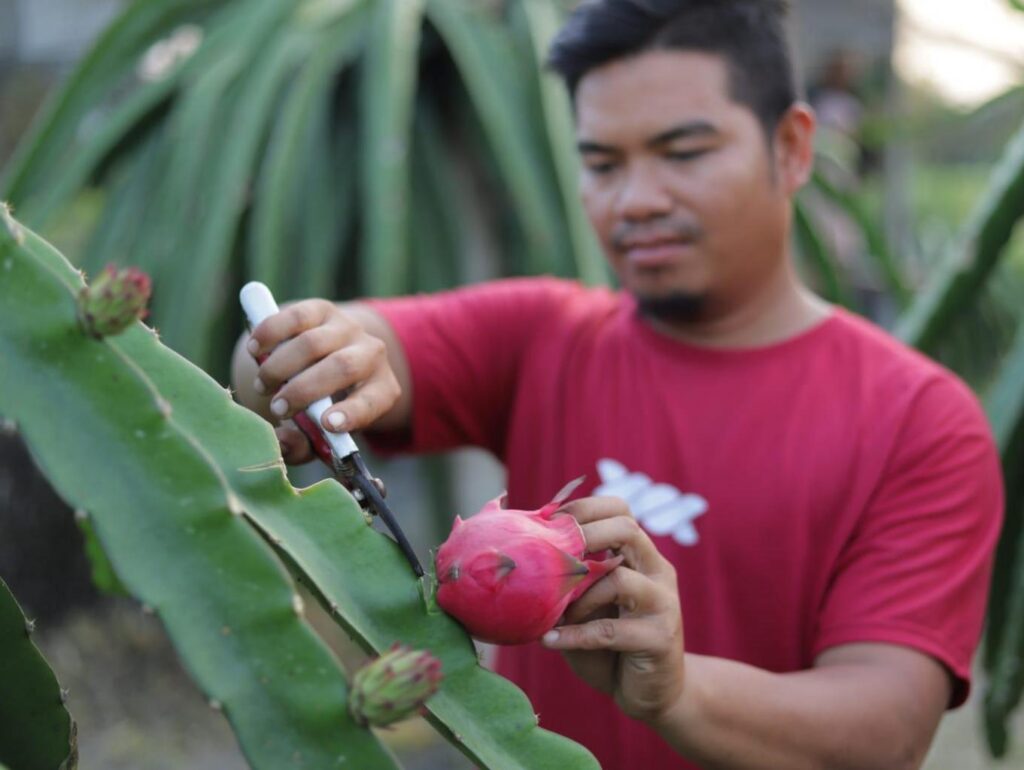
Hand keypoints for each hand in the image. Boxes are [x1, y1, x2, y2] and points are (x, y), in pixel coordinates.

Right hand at [245, 300, 400, 462]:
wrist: (327, 357)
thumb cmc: (324, 404)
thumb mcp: (322, 430)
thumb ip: (303, 445)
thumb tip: (283, 444)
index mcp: (381, 390)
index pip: (373, 401)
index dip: (352, 413)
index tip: (327, 423)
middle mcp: (372, 355)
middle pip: (342, 367)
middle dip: (305, 390)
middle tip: (277, 408)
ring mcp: (348, 328)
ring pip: (313, 343)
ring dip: (281, 366)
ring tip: (263, 385)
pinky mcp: (322, 309)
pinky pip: (296, 317)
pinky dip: (271, 333)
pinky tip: (254, 350)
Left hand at [543, 496, 684, 724]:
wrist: (652, 694)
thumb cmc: (610, 646)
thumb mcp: (587, 605)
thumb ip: (570, 581)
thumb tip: (522, 556)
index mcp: (640, 556)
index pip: (621, 510)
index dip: (585, 508)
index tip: (549, 521)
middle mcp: (657, 571)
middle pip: (627, 529)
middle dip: (584, 535)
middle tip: (553, 554)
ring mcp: (663, 603)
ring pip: (620, 580)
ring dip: (579, 596)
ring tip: (558, 613)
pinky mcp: (660, 638)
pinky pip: (610, 631)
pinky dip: (574, 635)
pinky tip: (550, 640)